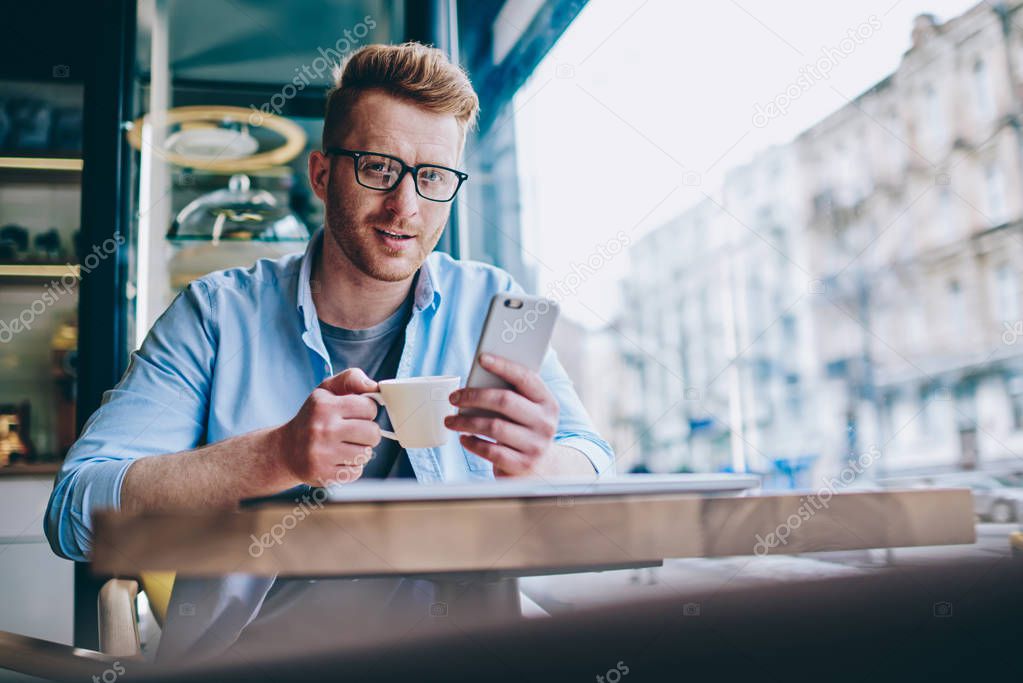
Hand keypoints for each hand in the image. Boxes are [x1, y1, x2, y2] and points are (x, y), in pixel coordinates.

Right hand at [276, 368, 381, 485]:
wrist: (286, 449)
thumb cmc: (313, 418)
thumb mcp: (326, 391)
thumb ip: (350, 379)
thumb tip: (373, 385)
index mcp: (324, 406)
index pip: (369, 407)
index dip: (366, 410)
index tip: (356, 413)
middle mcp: (322, 430)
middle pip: (373, 433)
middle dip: (368, 432)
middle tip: (353, 431)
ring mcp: (322, 454)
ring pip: (366, 454)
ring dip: (360, 450)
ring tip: (344, 445)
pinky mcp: (324, 474)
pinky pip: (356, 471)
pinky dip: (351, 466)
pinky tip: (338, 459)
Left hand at [444, 353, 558, 476]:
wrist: (541, 468)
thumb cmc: (523, 430)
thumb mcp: (525, 410)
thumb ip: (510, 394)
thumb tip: (478, 378)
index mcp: (547, 402)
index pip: (526, 378)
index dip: (503, 365)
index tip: (481, 358)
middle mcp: (545, 423)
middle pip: (505, 401)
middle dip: (474, 396)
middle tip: (454, 397)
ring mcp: (535, 445)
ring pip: (494, 427)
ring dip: (466, 422)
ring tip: (450, 420)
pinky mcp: (522, 465)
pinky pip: (490, 451)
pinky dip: (472, 443)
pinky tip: (463, 438)